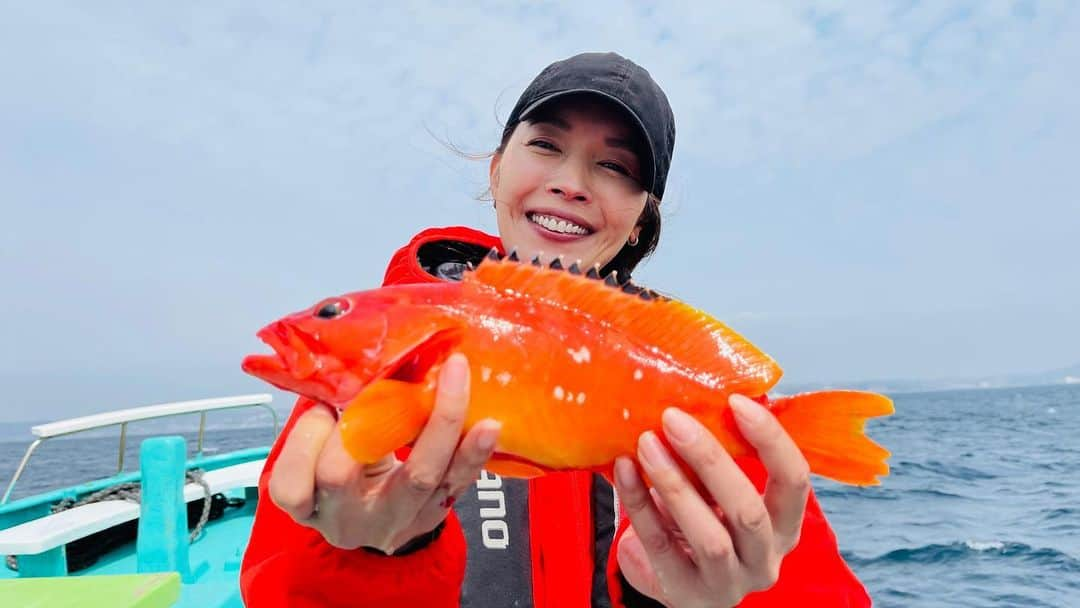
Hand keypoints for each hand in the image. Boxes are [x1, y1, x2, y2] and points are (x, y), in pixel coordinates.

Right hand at [267, 353, 500, 552]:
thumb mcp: (320, 452)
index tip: (322, 405)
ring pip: (416, 477)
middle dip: (356, 417)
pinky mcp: (434, 515)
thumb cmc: (343, 471)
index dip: (304, 442)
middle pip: (341, 475)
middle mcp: (347, 519)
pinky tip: (489, 425)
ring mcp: (395, 521)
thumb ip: (323, 418)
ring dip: (438, 422)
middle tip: (377, 381)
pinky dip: (473, 453)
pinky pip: (458, 483)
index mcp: (308, 504)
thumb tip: (340, 356)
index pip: (290, 487)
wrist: (380, 521)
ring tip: (455, 375)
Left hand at [613, 394, 810, 606]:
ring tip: (645, 442)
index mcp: (784, 526)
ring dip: (674, 483)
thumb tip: (700, 390)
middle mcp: (764, 560)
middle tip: (672, 418)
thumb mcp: (722, 492)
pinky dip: (639, 503)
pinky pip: (660, 545)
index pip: (794, 481)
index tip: (736, 401)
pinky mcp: (685, 593)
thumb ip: (722, 456)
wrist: (675, 580)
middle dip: (710, 460)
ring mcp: (727, 583)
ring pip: (709, 536)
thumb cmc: (703, 520)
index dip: (770, 440)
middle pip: (748, 510)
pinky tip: (623, 469)